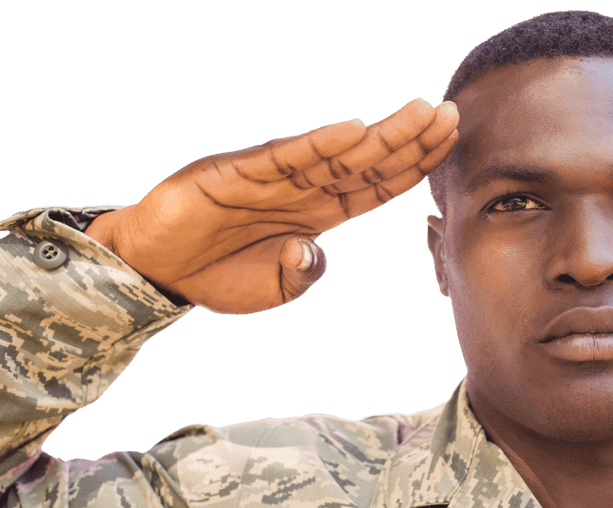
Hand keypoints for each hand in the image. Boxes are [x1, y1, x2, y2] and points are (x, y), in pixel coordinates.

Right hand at [87, 98, 457, 313]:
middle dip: (412, 139)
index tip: (449, 144)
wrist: (160, 272)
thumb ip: (305, 274)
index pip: (378, 185)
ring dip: (381, 135)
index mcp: (318, 215)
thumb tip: (312, 250)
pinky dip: (318, 144)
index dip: (415, 165)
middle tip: (452, 114)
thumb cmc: (220, 277)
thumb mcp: (277, 289)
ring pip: (337, 153)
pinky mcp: (237, 173)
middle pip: (369, 162)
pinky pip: (284, 157)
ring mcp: (273, 178)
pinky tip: (354, 131)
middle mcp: (303, 190)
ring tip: (421, 113)